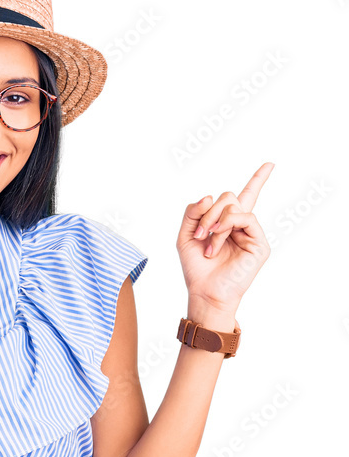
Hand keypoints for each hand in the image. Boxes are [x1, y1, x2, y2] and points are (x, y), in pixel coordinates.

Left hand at [176, 162, 273, 311]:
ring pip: (234, 205)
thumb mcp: (185, 235)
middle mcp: (241, 226)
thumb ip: (192, 212)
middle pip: (228, 197)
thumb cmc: (196, 268)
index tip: (271, 164)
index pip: (243, 197)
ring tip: (209, 243)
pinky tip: (217, 240)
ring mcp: (252, 233)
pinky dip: (227, 224)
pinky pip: (246, 217)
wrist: (204, 292)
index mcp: (226, 224)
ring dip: (215, 222)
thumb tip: (209, 197)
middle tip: (200, 233)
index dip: (258, 180)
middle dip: (208, 212)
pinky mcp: (259, 243)